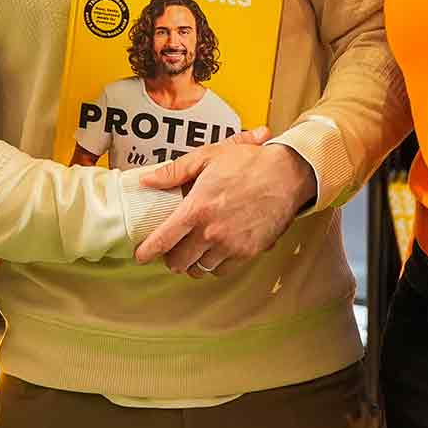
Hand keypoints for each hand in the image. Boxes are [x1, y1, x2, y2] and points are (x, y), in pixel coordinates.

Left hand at [134, 136, 311, 277]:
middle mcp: (211, 232)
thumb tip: (147, 180)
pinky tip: (213, 253)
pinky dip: (214, 266)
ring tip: (191, 252)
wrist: (287, 174)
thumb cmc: (248, 163)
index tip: (140, 255)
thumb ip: (173, 172)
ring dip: (192, 263)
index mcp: (196, 209)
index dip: (147, 252)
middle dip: (170, 258)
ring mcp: (231, 245)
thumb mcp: (206, 157)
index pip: (163, 240)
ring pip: (200, 269)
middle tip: (169, 250)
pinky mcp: (248, 252)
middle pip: (178, 261)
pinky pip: (222, 270)